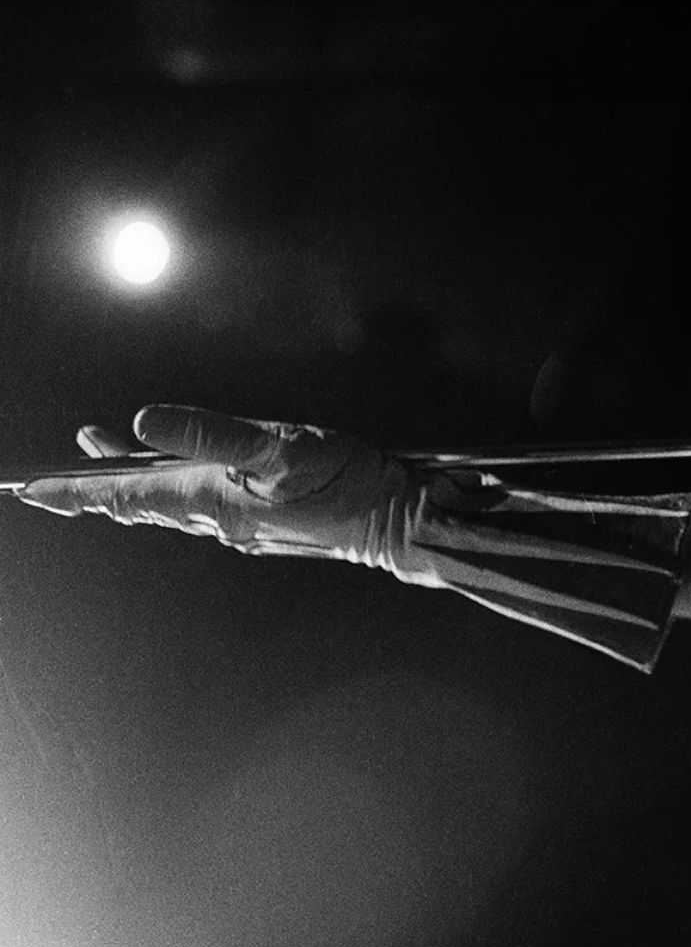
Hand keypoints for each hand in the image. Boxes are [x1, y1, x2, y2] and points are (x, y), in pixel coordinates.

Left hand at [17, 405, 438, 576]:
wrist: (398, 523)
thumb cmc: (345, 483)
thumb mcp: (279, 446)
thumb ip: (210, 433)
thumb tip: (142, 423)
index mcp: (210, 498)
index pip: (123, 496)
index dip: (72, 491)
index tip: (29, 492)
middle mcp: (218, 516)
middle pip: (139, 502)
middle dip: (95, 487)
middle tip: (52, 478)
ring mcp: (243, 523)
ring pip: (170, 503)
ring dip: (134, 483)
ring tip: (107, 455)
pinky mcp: (267, 521)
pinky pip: (204, 506)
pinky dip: (178, 488)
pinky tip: (190, 477)